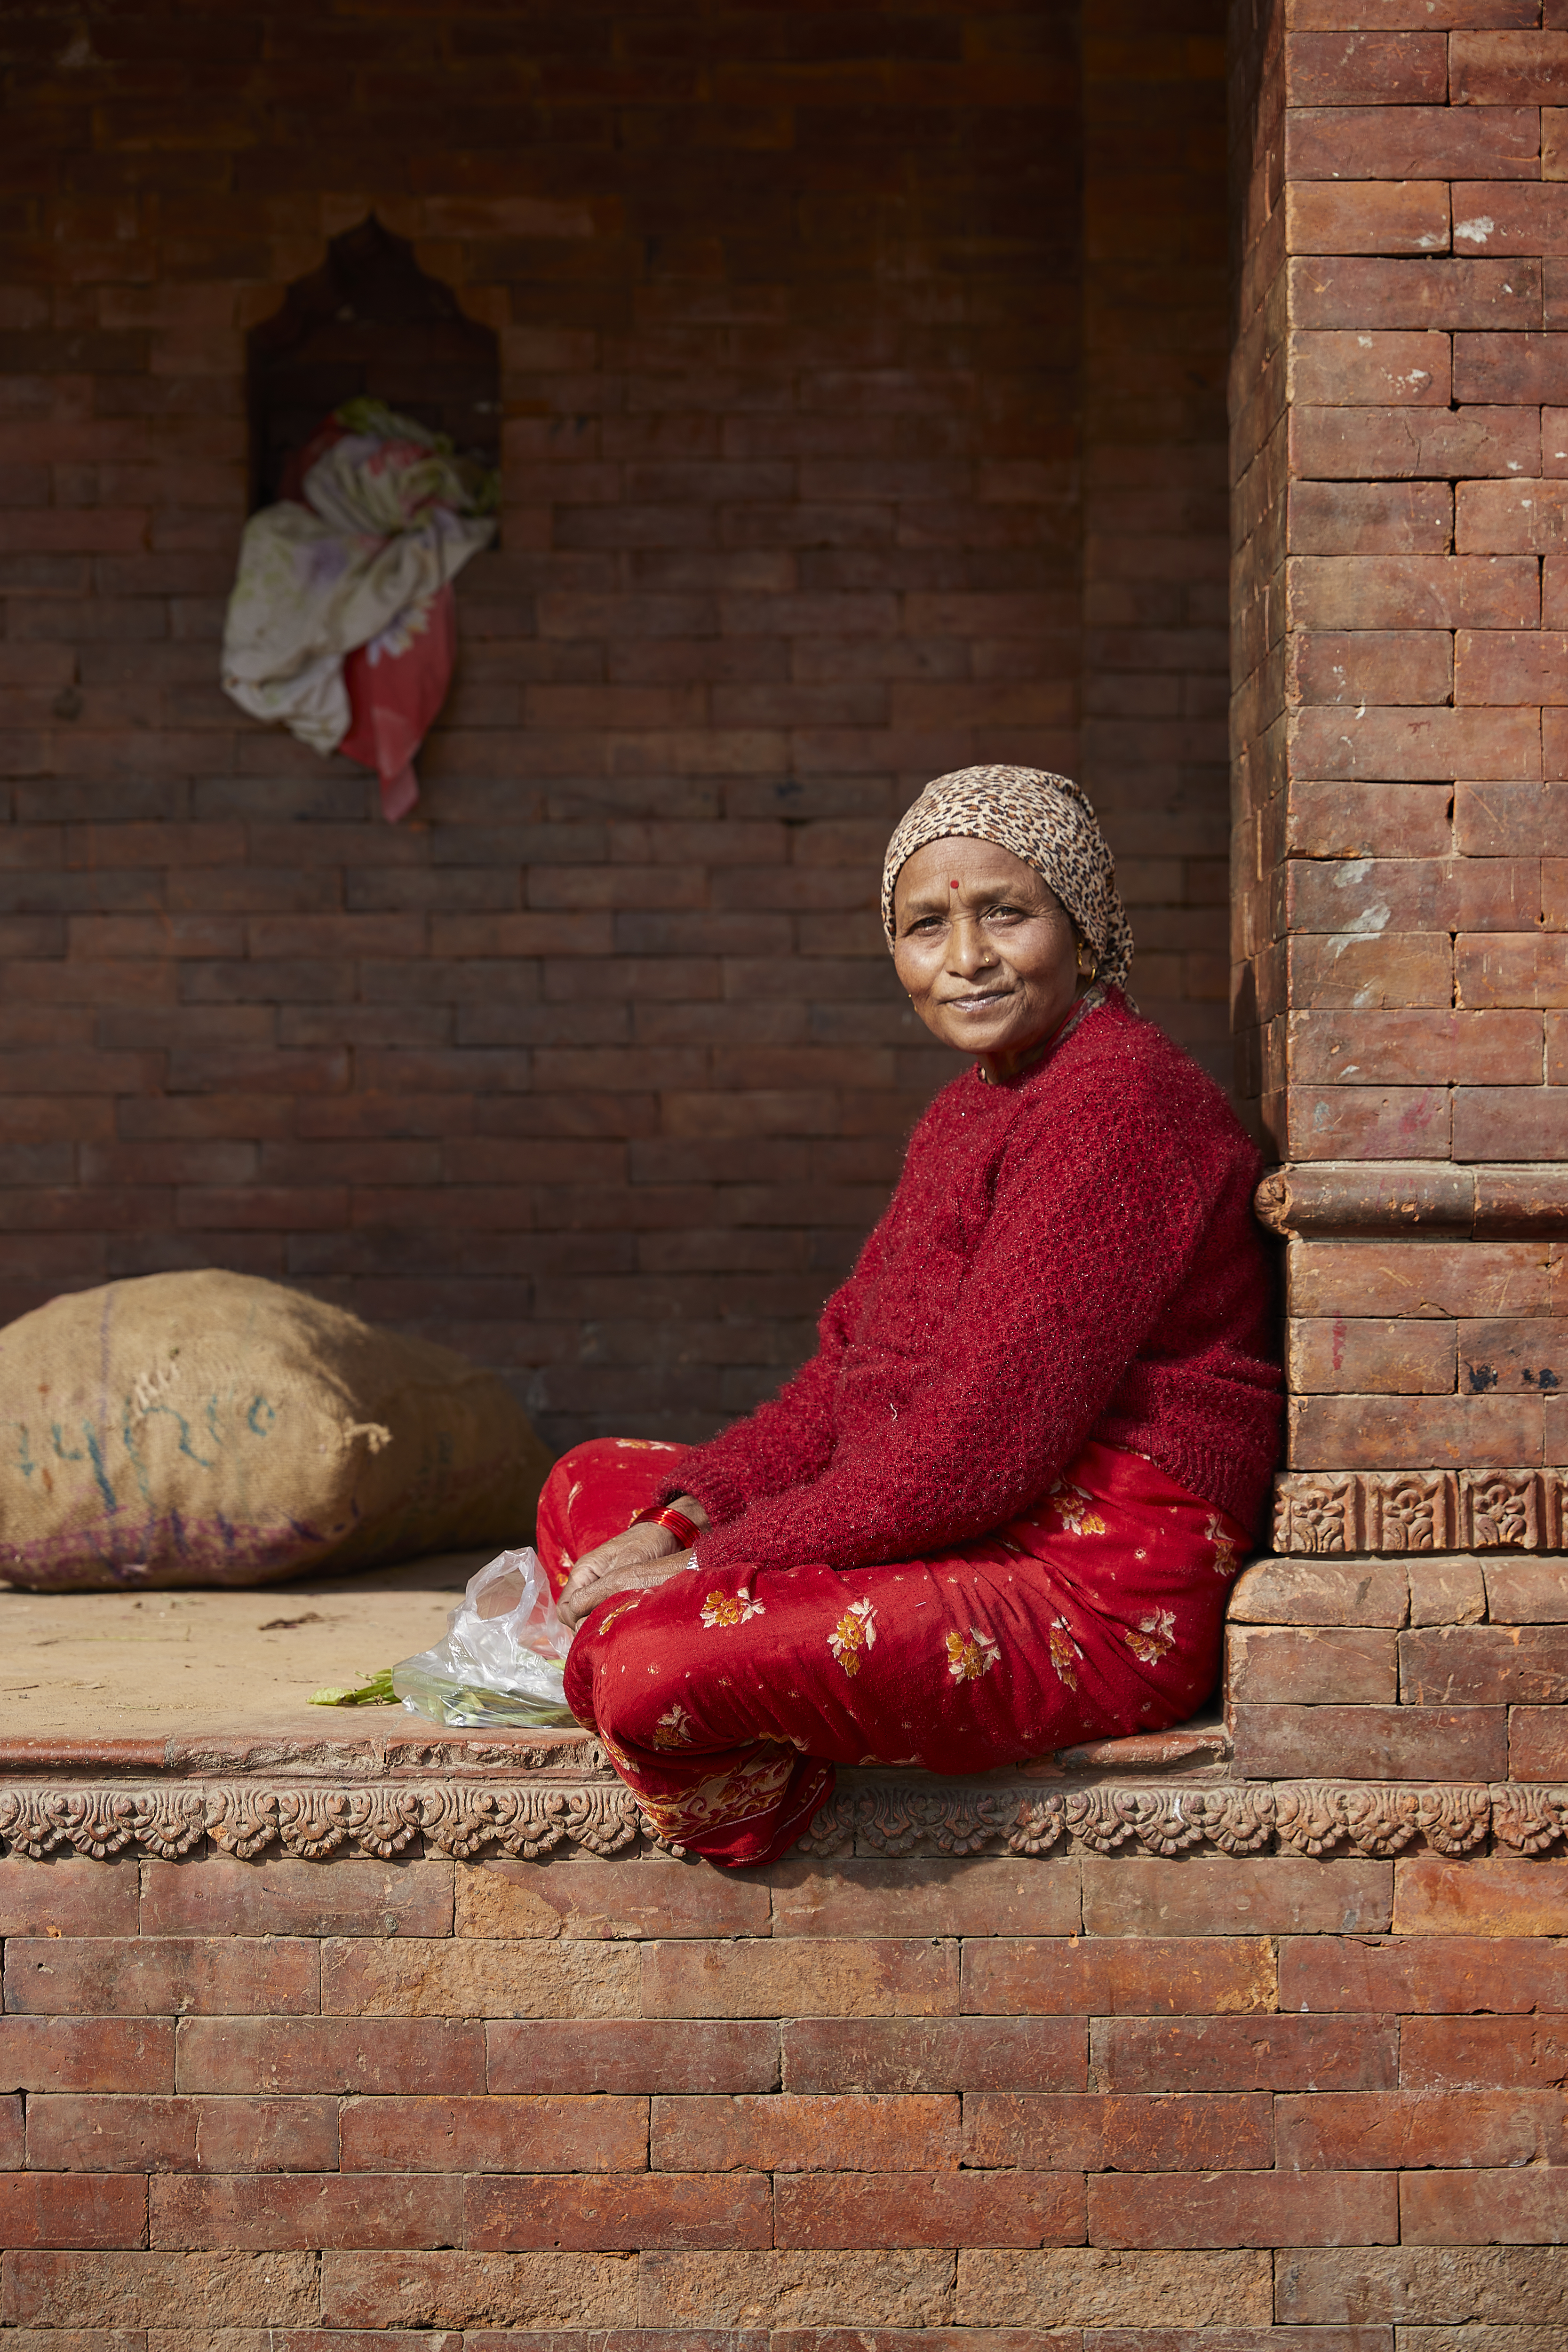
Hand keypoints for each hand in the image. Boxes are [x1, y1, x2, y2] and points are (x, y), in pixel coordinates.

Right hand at [558, 1520, 693, 1632]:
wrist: (664, 1533)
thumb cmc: (645, 1544)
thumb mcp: (625, 1569)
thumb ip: (603, 1591)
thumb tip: (582, 1618)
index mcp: (583, 1572)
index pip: (565, 1607)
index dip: (576, 1622)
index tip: (596, 1628)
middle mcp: (586, 1579)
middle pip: (572, 1613)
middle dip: (584, 1625)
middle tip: (607, 1630)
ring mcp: (598, 1584)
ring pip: (586, 1613)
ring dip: (596, 1622)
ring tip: (616, 1625)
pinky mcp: (611, 1588)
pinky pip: (600, 1608)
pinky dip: (607, 1616)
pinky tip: (622, 1620)